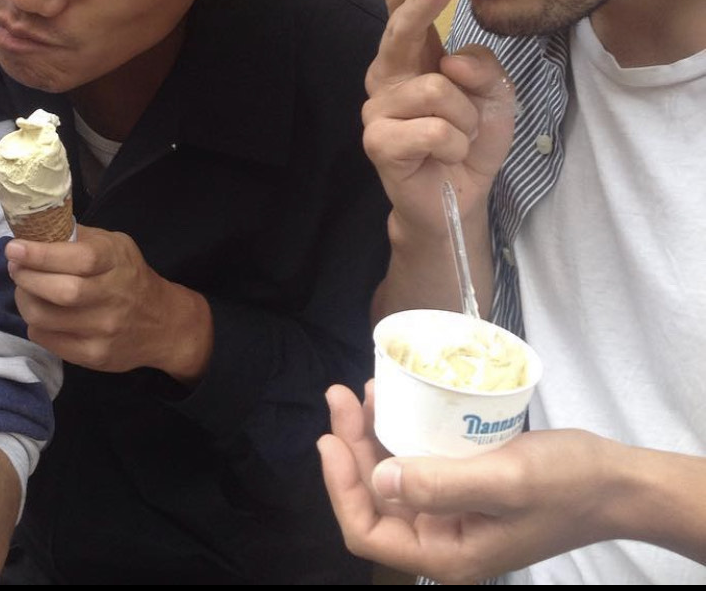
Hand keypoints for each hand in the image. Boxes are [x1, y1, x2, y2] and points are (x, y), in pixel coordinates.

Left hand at [4, 225, 211, 380]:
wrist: (163, 323)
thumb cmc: (129, 276)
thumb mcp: (114, 245)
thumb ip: (79, 237)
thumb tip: (35, 230)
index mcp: (117, 262)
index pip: (79, 259)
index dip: (41, 254)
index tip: (14, 249)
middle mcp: (114, 297)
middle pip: (60, 291)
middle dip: (26, 278)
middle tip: (15, 268)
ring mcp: (104, 330)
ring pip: (46, 318)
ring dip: (25, 300)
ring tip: (25, 289)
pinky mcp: (94, 356)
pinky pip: (47, 339)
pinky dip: (35, 324)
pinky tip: (41, 312)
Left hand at [321, 381, 613, 582]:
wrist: (615, 481)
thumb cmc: (566, 483)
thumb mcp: (505, 481)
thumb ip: (441, 486)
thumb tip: (379, 482)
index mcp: (447, 554)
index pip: (367, 532)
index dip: (339, 487)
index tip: (329, 436)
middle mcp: (442, 538)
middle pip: (372, 498)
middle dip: (349, 447)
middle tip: (340, 395)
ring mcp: (450, 512)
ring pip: (390, 476)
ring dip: (369, 435)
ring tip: (360, 391)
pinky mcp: (461, 486)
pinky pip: (415, 462)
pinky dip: (398, 431)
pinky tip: (392, 399)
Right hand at [363, 0, 515, 241]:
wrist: (459, 195)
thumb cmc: (470, 139)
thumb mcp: (495, 94)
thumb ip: (482, 67)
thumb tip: (450, 63)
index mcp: (414, 57)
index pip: (403, 9)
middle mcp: (388, 75)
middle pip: (401, 30)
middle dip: (424, 3)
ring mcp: (378, 107)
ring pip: (436, 89)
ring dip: (465, 118)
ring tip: (460, 136)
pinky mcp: (378, 140)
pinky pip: (433, 129)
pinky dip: (454, 144)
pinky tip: (446, 155)